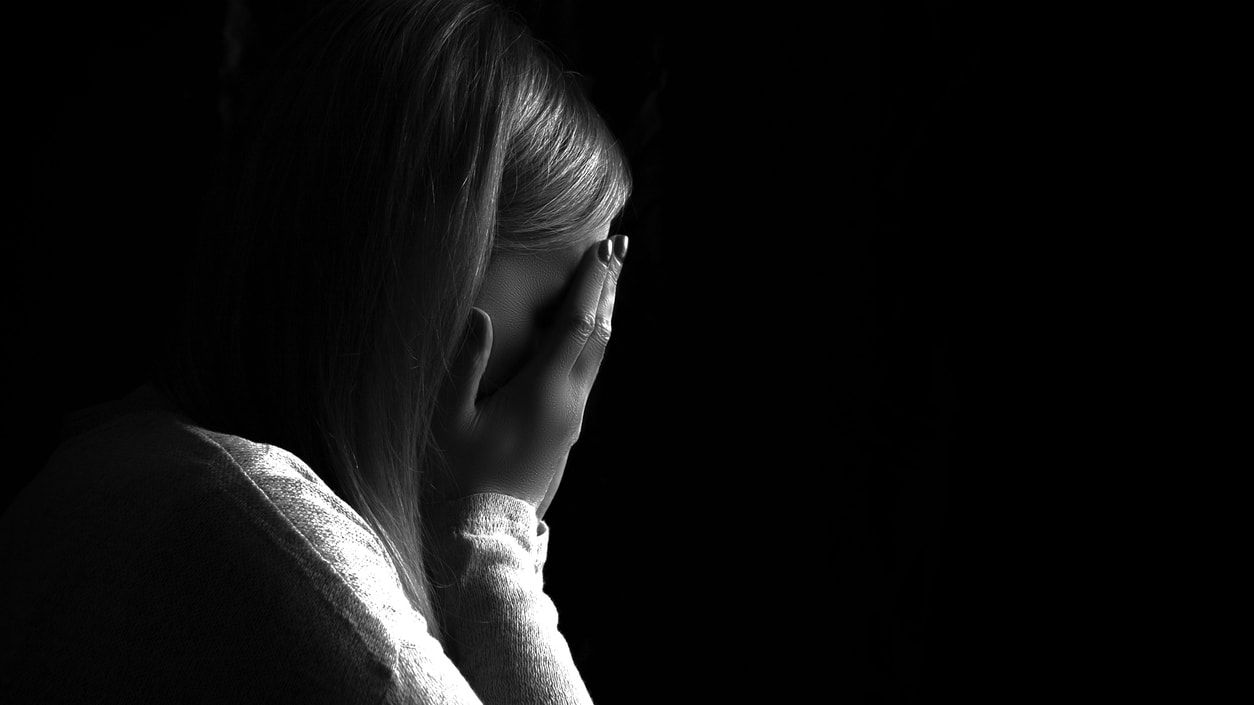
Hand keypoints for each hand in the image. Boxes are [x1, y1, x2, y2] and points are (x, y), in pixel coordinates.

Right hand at [433, 235, 626, 518]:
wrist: (482, 536)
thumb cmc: (455, 478)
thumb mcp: (450, 420)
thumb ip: (465, 365)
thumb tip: (480, 314)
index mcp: (543, 392)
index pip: (576, 324)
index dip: (591, 283)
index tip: (605, 248)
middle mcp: (568, 403)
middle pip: (600, 334)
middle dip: (609, 289)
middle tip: (620, 249)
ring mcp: (571, 420)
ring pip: (598, 356)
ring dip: (604, 314)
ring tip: (608, 281)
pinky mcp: (566, 433)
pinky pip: (587, 375)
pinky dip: (591, 341)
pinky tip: (584, 334)